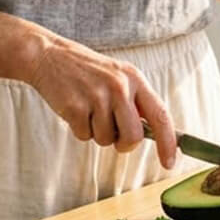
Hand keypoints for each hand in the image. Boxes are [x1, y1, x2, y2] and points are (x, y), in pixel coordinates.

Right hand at [22, 34, 178, 167]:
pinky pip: (84, 136)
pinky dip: (79, 129)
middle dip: (123, 144)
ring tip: (88, 109)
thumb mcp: (118, 76)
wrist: (49, 56)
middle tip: (112, 132)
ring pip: (106, 140)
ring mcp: (97, 96)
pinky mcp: (75, 107)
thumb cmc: (87, 71)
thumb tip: (154, 133)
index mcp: (135, 78)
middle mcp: (119, 86)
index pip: (161, 115)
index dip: (168, 143)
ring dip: (96, 133)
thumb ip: (135, 101)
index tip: (170, 163)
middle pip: (133, 137)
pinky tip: (74, 109)